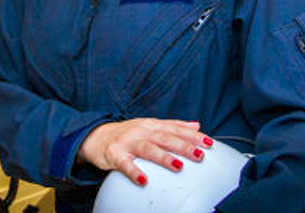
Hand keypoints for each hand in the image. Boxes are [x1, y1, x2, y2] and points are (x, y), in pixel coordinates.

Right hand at [77, 118, 213, 185]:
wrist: (95, 136)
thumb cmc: (127, 133)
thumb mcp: (150, 126)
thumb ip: (173, 126)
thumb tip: (196, 125)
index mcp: (152, 125)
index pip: (175, 129)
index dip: (192, 136)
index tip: (209, 143)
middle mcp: (141, 131)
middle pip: (165, 138)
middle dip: (183, 146)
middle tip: (199, 155)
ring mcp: (128, 142)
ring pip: (148, 149)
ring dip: (163, 157)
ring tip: (178, 166)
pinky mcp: (114, 154)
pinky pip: (124, 164)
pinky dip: (134, 171)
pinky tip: (143, 180)